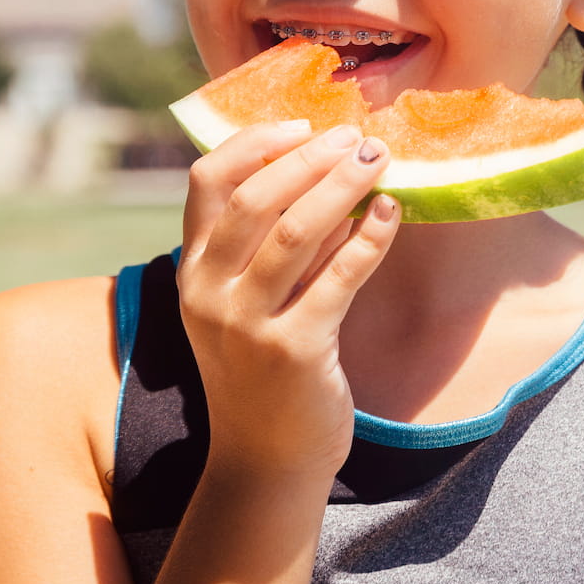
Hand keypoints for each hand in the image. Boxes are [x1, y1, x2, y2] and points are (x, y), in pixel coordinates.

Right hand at [178, 120, 401, 483]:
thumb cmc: (265, 368)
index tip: (304, 124)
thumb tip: (333, 175)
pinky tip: (391, 212)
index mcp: (193, 270)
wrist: (267, 459)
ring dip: (342, 187)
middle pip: (255, 199)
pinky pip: (339, 278)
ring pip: (295, 232)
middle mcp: (208, 293)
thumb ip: (276, 244)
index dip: (256, 142)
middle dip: (310, 158)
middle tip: (357, 138)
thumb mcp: (251, 301)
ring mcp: (247, 324)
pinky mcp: (294, 351)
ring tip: (379, 160)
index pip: (208, 181)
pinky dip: (370, 238)